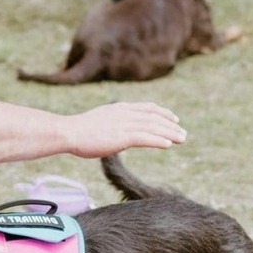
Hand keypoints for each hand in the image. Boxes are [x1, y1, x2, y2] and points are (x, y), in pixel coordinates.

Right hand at [70, 102, 186, 155]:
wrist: (68, 132)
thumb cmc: (78, 130)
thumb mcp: (98, 121)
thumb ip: (111, 123)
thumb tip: (115, 131)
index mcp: (119, 108)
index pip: (147, 108)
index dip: (163, 113)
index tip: (173, 118)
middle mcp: (125, 113)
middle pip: (154, 118)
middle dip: (171, 125)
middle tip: (183, 134)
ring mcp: (124, 124)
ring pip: (153, 127)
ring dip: (170, 133)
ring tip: (182, 139)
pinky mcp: (122, 137)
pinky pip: (145, 138)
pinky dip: (158, 140)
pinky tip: (168, 145)